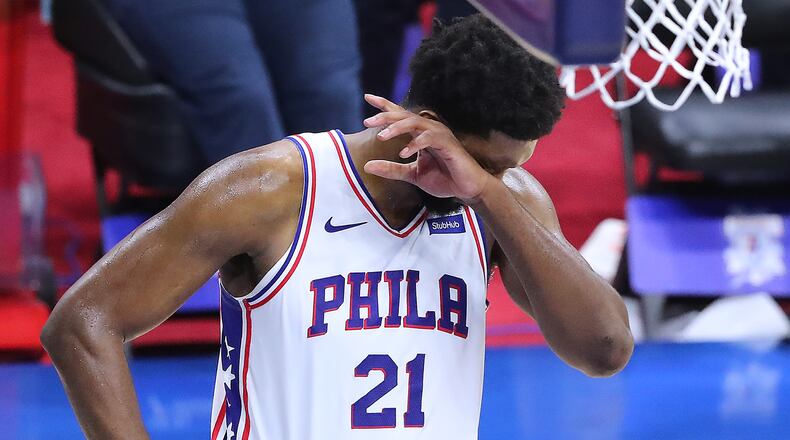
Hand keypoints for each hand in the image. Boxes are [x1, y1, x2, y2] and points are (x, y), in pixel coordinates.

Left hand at [362, 94, 493, 203]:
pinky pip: (429, 139)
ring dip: (397, 127)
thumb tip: (367, 166)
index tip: (368, 97)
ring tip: (382, 136)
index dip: (385, 105)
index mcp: (420, 134)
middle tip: (368, 121)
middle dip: (385, 116)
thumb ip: (391, 169)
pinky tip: (403, 153)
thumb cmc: (443, 179)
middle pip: (404, 115)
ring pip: (415, 123)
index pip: (400, 115)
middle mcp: (428, 130)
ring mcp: (439, 135)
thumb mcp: (412, 175)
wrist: (466, 189)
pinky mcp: (448, 144)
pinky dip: (415, 144)